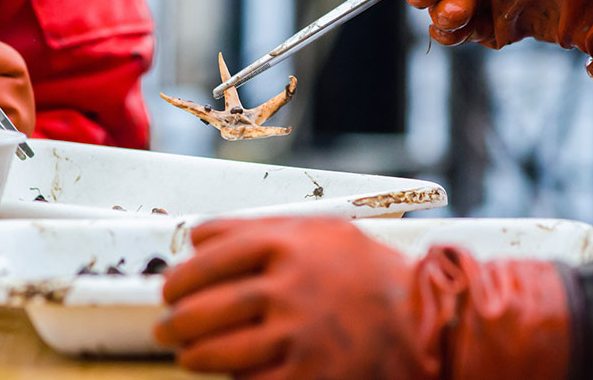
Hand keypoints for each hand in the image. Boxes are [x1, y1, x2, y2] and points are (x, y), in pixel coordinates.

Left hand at [155, 217, 572, 379]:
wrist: (424, 321)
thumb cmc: (370, 273)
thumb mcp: (322, 230)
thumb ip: (260, 227)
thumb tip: (200, 236)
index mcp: (289, 245)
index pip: (212, 256)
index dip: (182, 274)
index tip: (172, 286)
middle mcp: (289, 288)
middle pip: (205, 306)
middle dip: (176, 319)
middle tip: (168, 323)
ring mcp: (297, 336)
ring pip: (218, 349)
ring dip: (192, 352)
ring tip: (186, 349)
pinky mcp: (306, 376)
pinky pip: (249, 379)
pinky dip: (229, 376)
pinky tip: (224, 369)